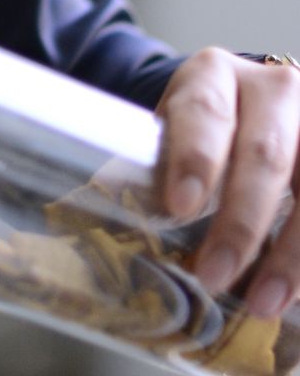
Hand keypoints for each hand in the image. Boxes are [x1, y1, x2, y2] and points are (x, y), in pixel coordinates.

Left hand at [156, 48, 299, 315]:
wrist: (254, 104)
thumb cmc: (203, 128)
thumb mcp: (173, 131)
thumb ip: (148, 167)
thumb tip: (95, 212)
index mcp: (214, 75)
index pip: (205, 114)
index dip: (195, 159)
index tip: (179, 206)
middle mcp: (273, 87)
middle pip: (264, 155)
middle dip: (240, 222)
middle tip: (213, 275)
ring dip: (291, 253)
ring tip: (263, 301)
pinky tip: (294, 293)